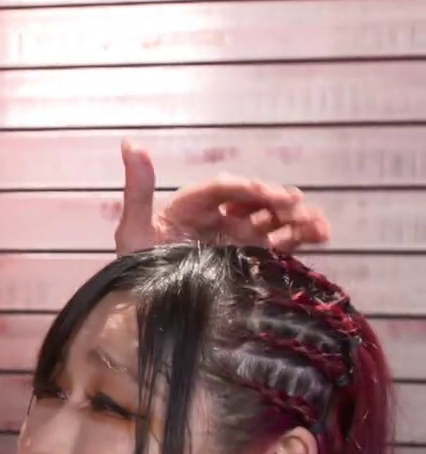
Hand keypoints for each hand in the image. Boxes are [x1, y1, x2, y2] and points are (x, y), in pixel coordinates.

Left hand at [115, 141, 331, 254]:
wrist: (142, 309)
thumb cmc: (135, 268)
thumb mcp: (134, 229)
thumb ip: (138, 189)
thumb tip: (130, 144)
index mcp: (192, 206)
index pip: (223, 188)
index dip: (244, 187)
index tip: (262, 192)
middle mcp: (219, 218)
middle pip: (254, 200)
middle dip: (277, 200)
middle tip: (294, 206)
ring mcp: (237, 238)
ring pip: (273, 219)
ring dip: (297, 217)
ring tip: (319, 225)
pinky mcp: (250, 258)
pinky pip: (280, 243)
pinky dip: (302, 237)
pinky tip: (322, 236)